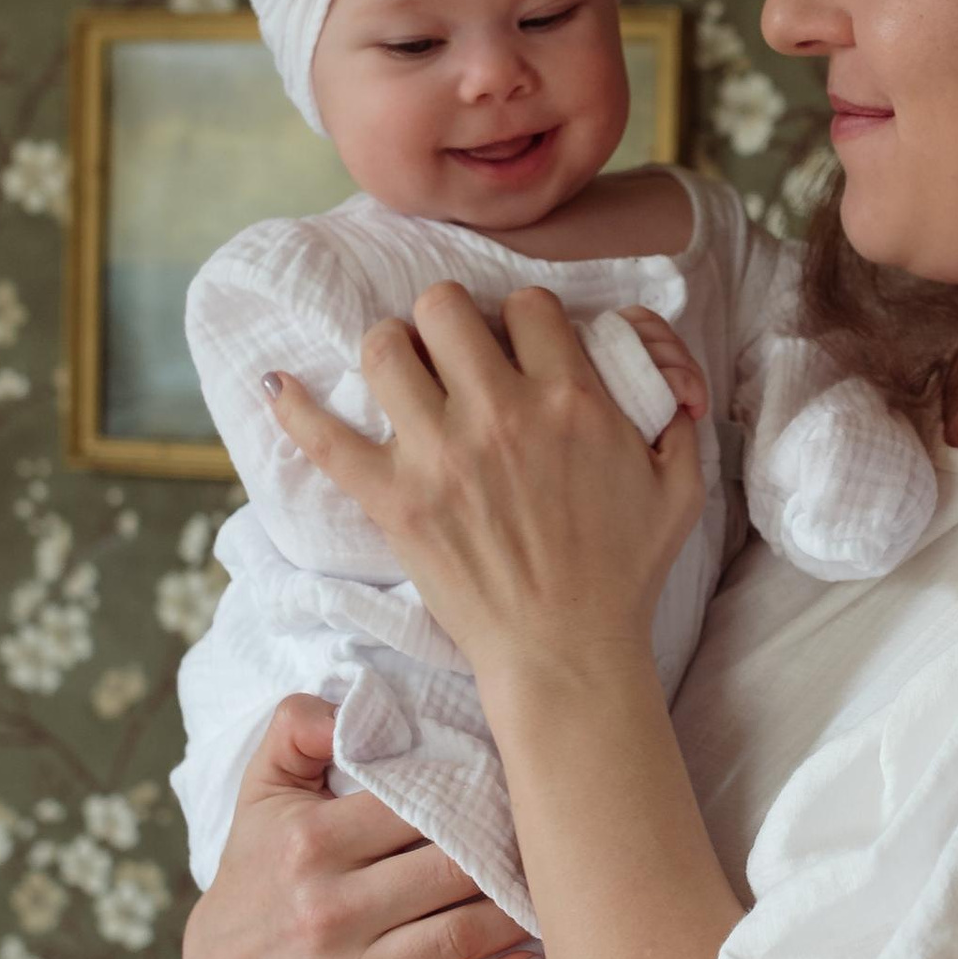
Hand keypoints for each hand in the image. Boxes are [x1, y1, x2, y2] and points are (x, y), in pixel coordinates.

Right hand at [180, 694, 543, 958]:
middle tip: (555, 842)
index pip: (420, 808)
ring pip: (459, 939)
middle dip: (509, 855)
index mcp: (309, 844)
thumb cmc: (260, 869)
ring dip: (517, 918)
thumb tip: (348, 706)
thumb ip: (298, 729)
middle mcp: (324, 912)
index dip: (478, 796)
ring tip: (555, 897)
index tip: (522, 789)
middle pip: (451, 872)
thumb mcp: (264, 791)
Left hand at [261, 285, 704, 680]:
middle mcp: (501, 413)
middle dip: (449, 320)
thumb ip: (674, 417)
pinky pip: (325, 438)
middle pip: (445, 307)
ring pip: (385, 348)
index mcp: (572, 399)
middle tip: (455, 353)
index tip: (519, 348)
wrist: (568, 653)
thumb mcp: (679, 487)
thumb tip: (667, 379)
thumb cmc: (624, 574)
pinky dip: (295, 408)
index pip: (527, 305)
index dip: (522, 319)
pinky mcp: (394, 500)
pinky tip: (278, 386)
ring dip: (391, 350)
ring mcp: (439, 454)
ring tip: (402, 372)